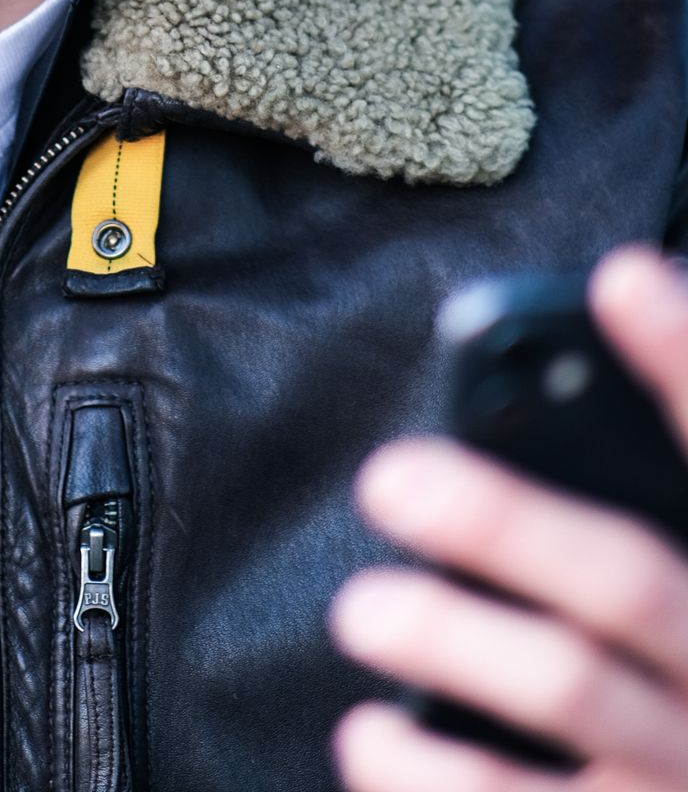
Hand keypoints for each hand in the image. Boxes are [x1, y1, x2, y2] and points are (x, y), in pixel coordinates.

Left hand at [329, 246, 687, 789]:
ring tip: (361, 609)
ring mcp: (687, 766)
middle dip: (510, 525)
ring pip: (575, 693)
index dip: (685, 360)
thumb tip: (608, 302)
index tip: (622, 275)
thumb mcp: (683, 549)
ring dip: (457, 644)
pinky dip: (435, 776)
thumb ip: (652, 470)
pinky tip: (369, 734)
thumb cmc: (684, 667)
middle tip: (391, 480)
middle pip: (630, 582)